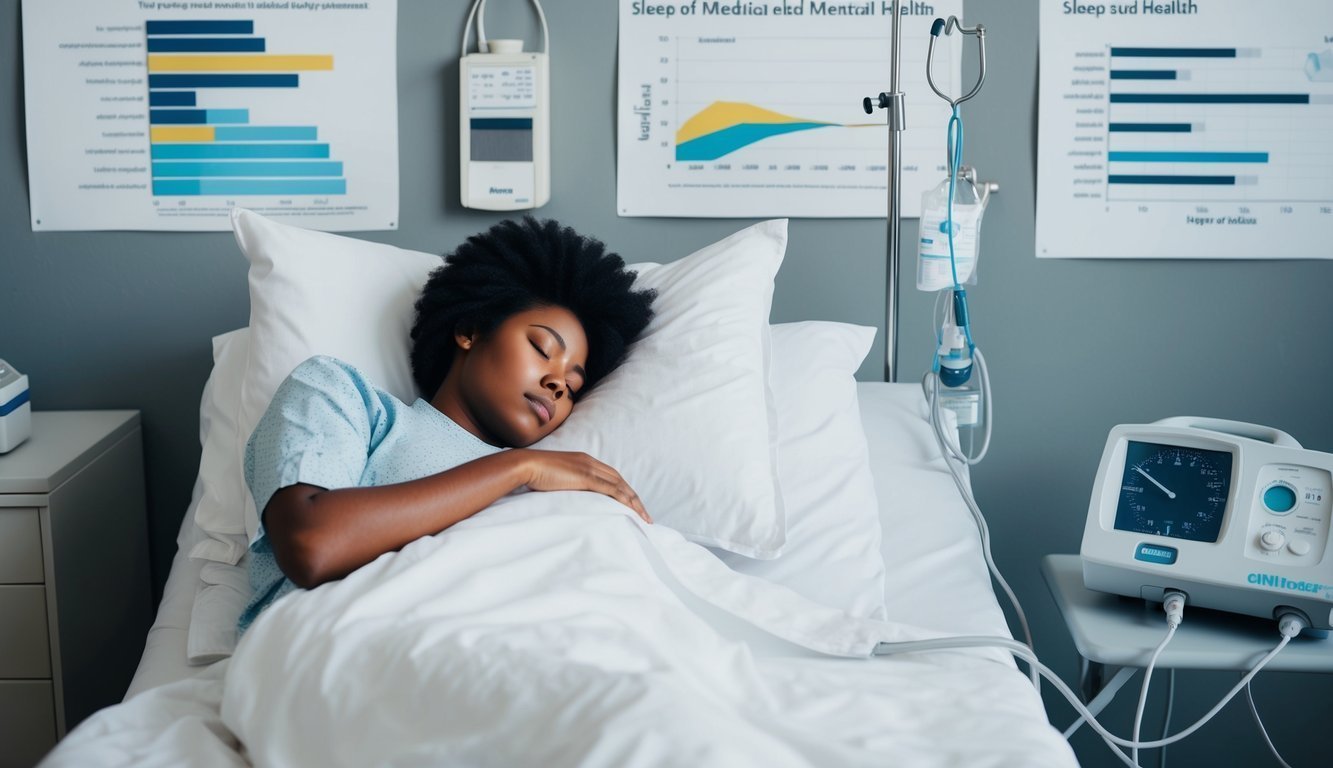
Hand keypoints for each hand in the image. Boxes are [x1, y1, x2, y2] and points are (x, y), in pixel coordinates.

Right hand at [514, 449, 651, 523]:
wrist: (525, 464)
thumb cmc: (534, 474)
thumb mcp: (555, 479)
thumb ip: (566, 485)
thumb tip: (570, 499)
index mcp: (584, 461)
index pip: (611, 477)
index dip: (624, 491)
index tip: (632, 505)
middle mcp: (590, 462)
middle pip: (621, 481)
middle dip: (635, 498)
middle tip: (645, 515)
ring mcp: (589, 468)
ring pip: (620, 486)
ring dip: (634, 502)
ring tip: (644, 518)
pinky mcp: (586, 476)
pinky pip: (611, 489)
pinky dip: (623, 500)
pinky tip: (631, 510)